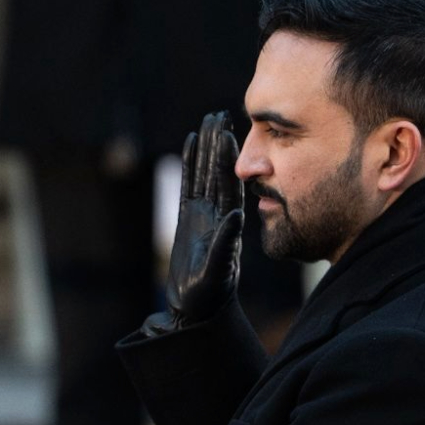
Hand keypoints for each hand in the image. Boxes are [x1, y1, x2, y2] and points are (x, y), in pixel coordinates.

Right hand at [149, 111, 242, 335]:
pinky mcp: (188, 219)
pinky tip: (189, 144)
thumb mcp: (219, 270)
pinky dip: (188, 165)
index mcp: (226, 222)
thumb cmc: (210, 295)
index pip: (228, 182)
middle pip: (216, 170)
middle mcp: (216, 213)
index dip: (227, 158)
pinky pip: (188, 186)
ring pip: (203, 174)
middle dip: (217, 143)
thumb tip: (236, 214)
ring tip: (206, 121)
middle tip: (218, 114)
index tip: (227, 133)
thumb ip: (226, 242)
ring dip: (205, 148)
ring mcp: (202, 214)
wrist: (198, 309)